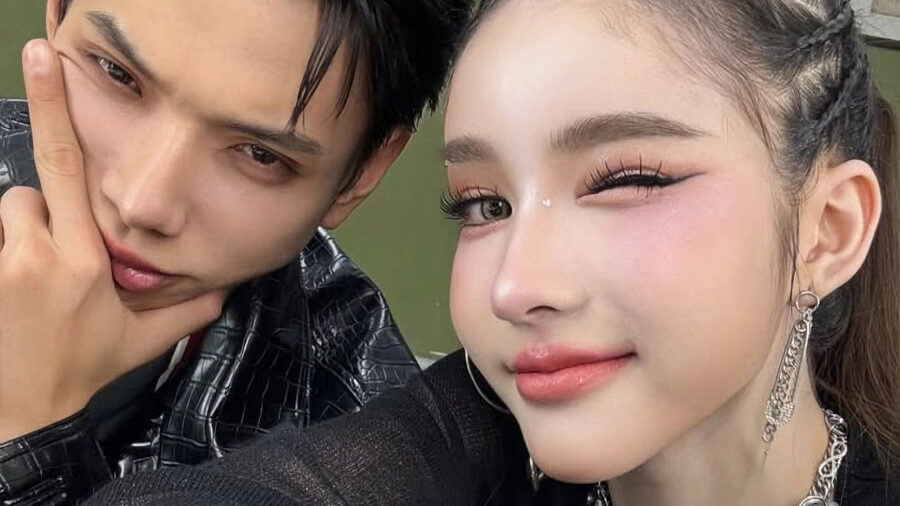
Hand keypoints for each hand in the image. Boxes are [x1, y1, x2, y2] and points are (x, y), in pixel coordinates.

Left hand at [0, 40, 224, 440]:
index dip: (55, 110)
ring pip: (11, 217)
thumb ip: (190, 310)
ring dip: (24, 237)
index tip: (43, 60)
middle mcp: (37, 253)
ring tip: (37, 283)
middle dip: (47, 214)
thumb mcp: (142, 341)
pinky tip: (19, 299)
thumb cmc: (83, 370)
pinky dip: (9, 260)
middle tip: (58, 263)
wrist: (22, 412)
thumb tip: (227, 290)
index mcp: (85, 260)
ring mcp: (1, 265)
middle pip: (32, 194)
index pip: (67, 168)